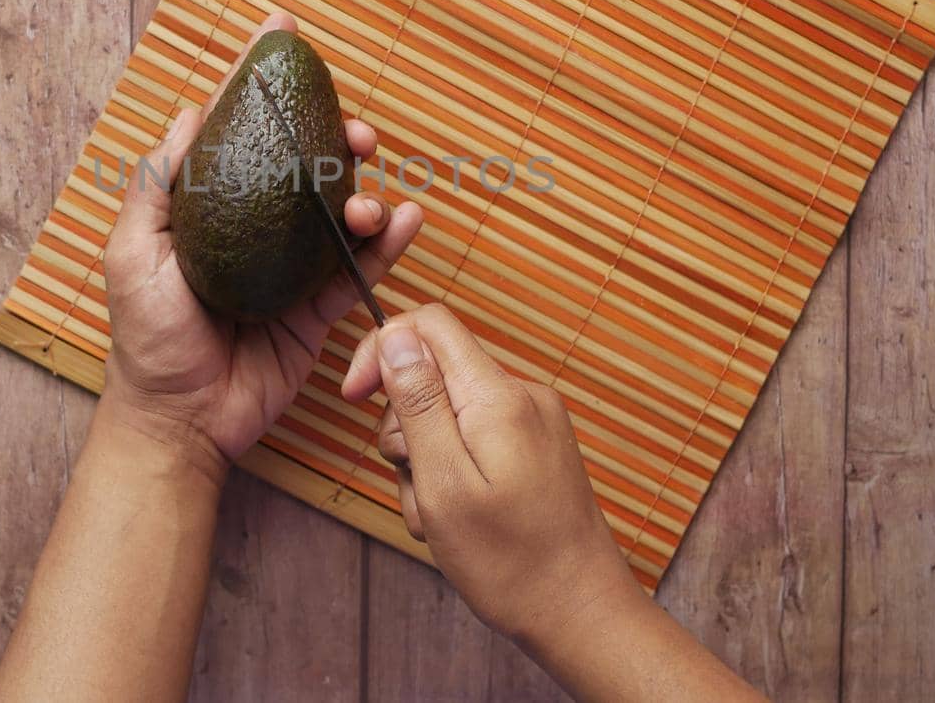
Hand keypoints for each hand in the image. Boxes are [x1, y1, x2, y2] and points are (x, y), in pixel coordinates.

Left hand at [101, 12, 423, 481]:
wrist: (181, 421)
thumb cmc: (147, 340)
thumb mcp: (134, 255)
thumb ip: (158, 188)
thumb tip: (186, 114)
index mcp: (210, 206)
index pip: (236, 127)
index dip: (256, 77)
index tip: (281, 26)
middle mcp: (256, 225)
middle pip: (305, 160)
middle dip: (336, 134)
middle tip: (357, 131)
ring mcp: (290, 265)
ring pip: (341, 208)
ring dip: (364, 190)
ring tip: (368, 198)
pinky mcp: (319, 309)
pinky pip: (361, 267)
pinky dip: (389, 242)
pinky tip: (406, 220)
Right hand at [340, 303, 639, 644]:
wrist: (581, 612)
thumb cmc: (510, 562)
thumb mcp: (444, 483)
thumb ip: (419, 403)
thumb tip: (397, 334)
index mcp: (498, 397)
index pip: (428, 324)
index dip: (381, 349)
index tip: (354, 397)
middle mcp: (522, 395)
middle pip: (433, 372)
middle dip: (404, 427)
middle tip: (416, 486)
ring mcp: (534, 420)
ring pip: (448, 412)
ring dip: (428, 461)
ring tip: (442, 516)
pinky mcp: (537, 444)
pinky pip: (475, 438)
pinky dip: (455, 472)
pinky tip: (463, 518)